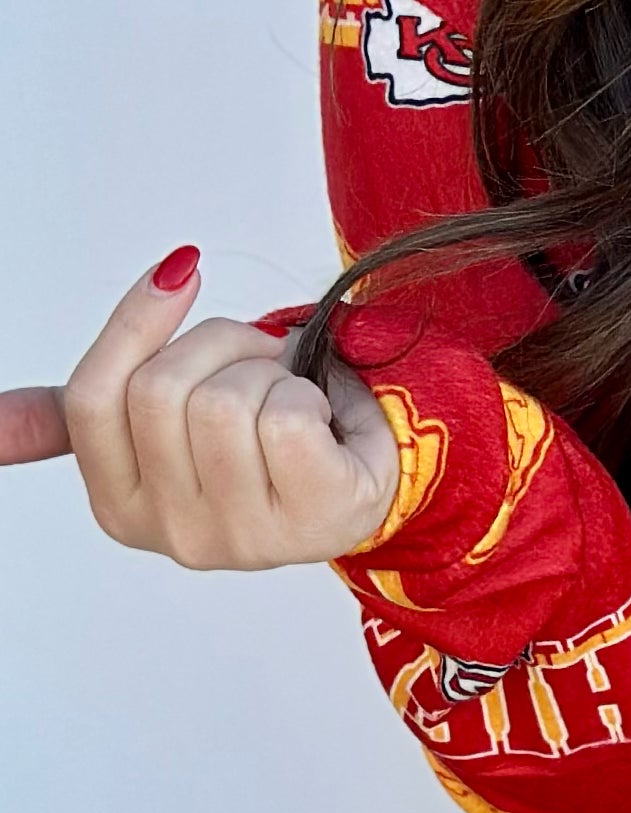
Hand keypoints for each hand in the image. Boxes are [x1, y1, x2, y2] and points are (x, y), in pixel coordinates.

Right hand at [41, 250, 400, 564]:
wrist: (367, 472)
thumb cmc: (263, 433)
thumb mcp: (164, 420)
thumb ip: (81, 409)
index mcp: (118, 504)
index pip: (92, 398)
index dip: (133, 323)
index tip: (179, 273)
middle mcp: (170, 534)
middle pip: (159, 390)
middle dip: (221, 343)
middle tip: (262, 357)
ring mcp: (239, 539)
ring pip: (223, 402)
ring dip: (271, 372)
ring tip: (291, 396)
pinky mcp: (309, 524)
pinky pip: (286, 419)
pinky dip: (312, 396)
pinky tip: (325, 427)